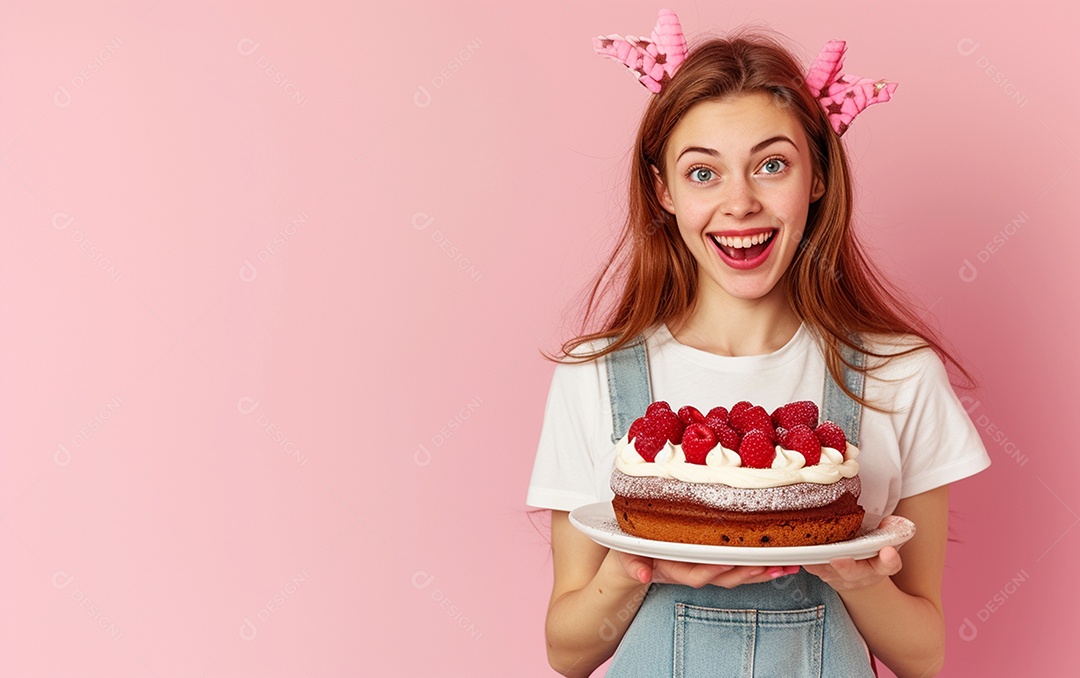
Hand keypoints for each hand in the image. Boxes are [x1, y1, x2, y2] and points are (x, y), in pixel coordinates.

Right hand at [613, 550, 799, 588]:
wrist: (633, 559)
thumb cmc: (631, 552)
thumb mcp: (625, 556)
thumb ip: (631, 564)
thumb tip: (639, 574)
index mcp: (674, 568)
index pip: (697, 573)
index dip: (714, 569)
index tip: (730, 562)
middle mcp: (693, 570)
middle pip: (724, 577)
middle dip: (748, 572)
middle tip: (771, 565)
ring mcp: (704, 568)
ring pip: (735, 575)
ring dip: (760, 572)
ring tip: (784, 566)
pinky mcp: (713, 563)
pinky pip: (737, 568)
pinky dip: (758, 567)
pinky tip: (779, 563)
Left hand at [803, 516, 905, 591]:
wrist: (860, 571)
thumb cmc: (872, 549)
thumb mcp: (885, 537)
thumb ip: (890, 529)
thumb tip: (891, 521)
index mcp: (882, 565)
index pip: (889, 565)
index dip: (889, 560)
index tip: (888, 552)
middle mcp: (862, 575)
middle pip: (855, 573)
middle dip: (847, 566)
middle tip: (838, 559)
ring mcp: (841, 577)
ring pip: (829, 572)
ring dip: (820, 562)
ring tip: (812, 550)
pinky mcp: (823, 573)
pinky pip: (813, 567)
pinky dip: (807, 559)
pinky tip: (800, 548)